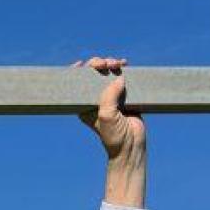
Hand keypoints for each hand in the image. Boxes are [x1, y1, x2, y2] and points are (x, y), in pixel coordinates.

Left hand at [74, 55, 145, 206]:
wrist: (131, 145)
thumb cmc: (114, 135)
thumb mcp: (107, 115)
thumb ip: (110, 95)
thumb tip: (119, 77)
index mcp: (85, 105)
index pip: (77, 84)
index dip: (77, 72)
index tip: (81, 64)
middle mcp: (96, 99)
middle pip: (93, 74)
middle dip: (98, 64)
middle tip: (105, 63)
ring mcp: (110, 96)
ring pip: (107, 73)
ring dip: (111, 64)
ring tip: (117, 63)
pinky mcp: (124, 95)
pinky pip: (122, 77)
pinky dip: (123, 69)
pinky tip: (125, 64)